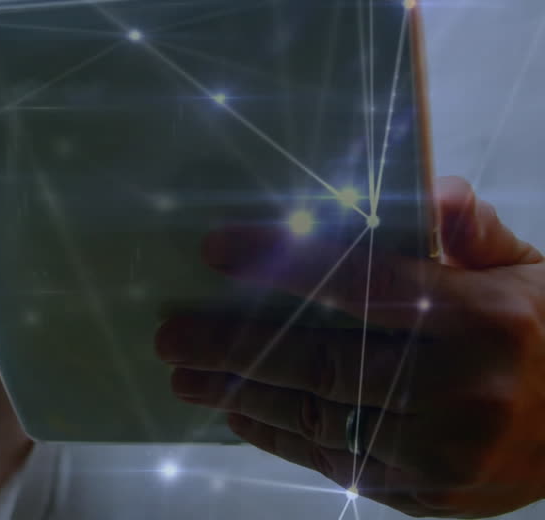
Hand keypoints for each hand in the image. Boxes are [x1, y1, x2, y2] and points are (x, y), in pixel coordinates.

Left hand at [156, 177, 544, 516]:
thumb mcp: (527, 269)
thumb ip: (468, 229)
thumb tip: (428, 190)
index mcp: (485, 319)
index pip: (361, 283)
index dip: (282, 265)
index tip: (217, 252)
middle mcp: (464, 392)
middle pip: (321, 362)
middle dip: (233, 347)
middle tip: (170, 336)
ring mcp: (445, 456)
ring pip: (319, 419)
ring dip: (243, 396)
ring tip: (187, 376)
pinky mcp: (431, 496)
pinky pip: (337, 463)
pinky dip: (283, 437)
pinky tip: (241, 413)